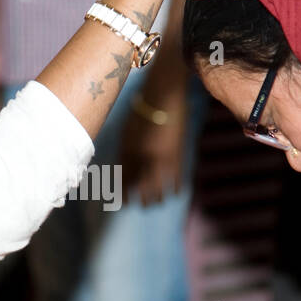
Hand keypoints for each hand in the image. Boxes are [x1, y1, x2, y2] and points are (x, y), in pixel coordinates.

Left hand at [119, 86, 185, 204]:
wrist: (163, 96)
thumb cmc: (141, 113)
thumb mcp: (126, 134)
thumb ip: (124, 155)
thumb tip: (123, 174)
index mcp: (128, 151)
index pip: (124, 180)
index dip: (123, 194)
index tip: (122, 203)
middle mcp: (144, 157)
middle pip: (142, 187)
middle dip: (141, 200)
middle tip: (141, 205)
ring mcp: (163, 157)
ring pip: (159, 187)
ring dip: (158, 198)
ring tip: (157, 202)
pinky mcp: (179, 153)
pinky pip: (177, 177)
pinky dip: (176, 187)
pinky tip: (175, 193)